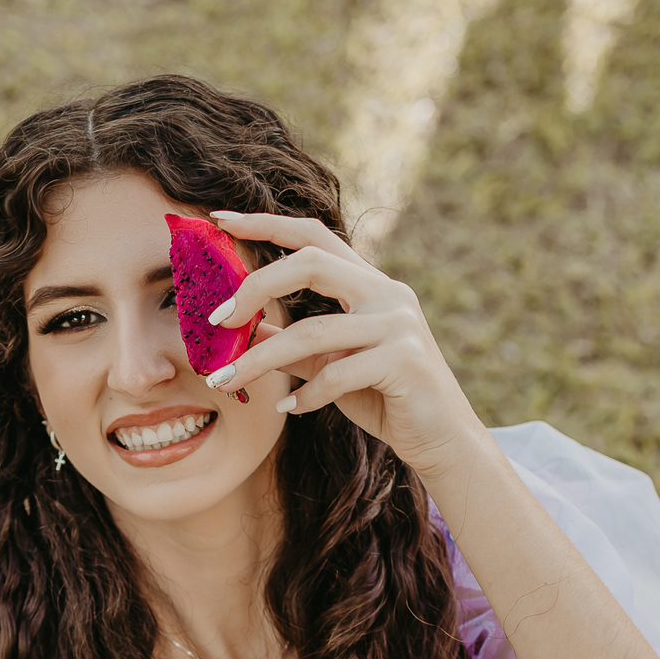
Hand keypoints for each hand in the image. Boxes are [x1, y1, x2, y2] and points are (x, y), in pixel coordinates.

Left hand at [205, 213, 487, 481]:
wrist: (444, 439)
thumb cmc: (387, 400)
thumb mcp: (333, 368)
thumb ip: (296, 348)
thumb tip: (249, 333)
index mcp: (369, 285)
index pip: (314, 237)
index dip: (266, 224)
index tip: (219, 219)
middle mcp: (387, 293)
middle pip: (311, 264)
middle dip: (255, 287)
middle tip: (216, 319)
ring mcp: (399, 324)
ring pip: (313, 330)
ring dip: (260, 359)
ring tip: (224, 380)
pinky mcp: (405, 360)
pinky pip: (337, 373)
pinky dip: (306, 395)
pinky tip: (289, 410)